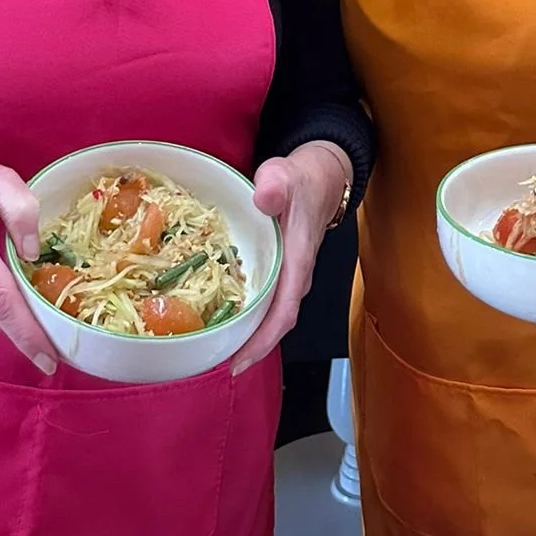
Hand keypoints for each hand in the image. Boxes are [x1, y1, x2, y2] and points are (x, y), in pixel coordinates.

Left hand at [230, 141, 352, 375]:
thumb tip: (264, 197)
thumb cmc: (303, 179)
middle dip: (248, 347)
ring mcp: (289, 277)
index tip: (237, 361)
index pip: (283, 313)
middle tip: (212, 361)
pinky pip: (263, 300)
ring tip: (212, 346)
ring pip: (269, 315)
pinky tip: (222, 314)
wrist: (323, 176)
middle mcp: (295, 277)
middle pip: (274, 324)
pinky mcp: (281, 271)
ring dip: (246, 333)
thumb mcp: (287, 174)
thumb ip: (275, 184)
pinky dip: (245, 313)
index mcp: (298, 261)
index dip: (261, 341)